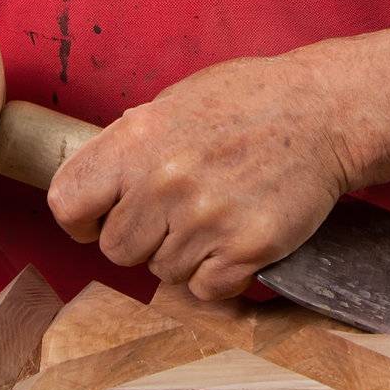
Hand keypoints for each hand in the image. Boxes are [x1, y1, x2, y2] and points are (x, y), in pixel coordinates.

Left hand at [45, 50, 354, 300]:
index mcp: (137, 138)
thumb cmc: (249, 99)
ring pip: (163, 273)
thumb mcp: (176, 102)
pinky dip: (220, 274)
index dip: (82, 218)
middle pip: (117, 249)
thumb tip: (101, 182)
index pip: (67, 201)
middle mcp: (163, 180)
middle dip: (142, 238)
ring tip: (215, 214)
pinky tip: (236, 236)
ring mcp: (204, 218)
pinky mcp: (245, 249)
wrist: (321, 111)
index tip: (100, 217)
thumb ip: (134, 143)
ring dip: (184, 255)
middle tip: (176, 213)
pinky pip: (206, 290)